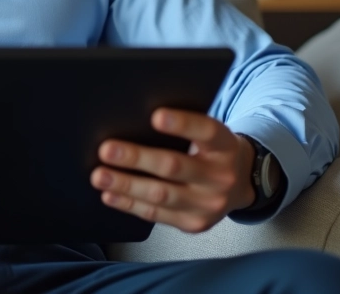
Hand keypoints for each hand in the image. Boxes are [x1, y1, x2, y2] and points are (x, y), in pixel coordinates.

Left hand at [90, 108, 255, 233]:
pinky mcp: (194, 223)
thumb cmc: (212, 151)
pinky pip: (156, 214)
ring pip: (161, 194)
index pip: (206, 131)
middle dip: (137, 158)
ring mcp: (208, 204)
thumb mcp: (210, 134)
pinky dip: (129, 203)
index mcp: (225, 145)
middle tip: (106, 150)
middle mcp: (221, 176)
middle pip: (175, 166)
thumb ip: (184, 128)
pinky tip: (110, 194)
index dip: (182, 124)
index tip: (155, 116)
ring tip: (99, 175)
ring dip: (126, 184)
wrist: (240, 184)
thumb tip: (134, 118)